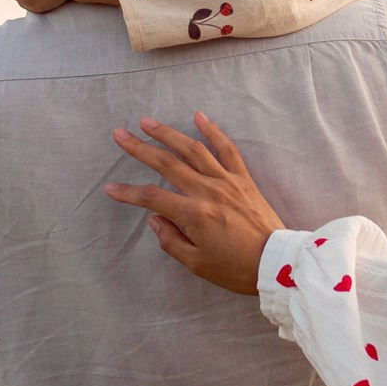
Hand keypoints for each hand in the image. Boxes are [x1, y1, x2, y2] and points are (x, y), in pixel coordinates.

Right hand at [104, 113, 285, 295]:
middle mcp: (208, 191)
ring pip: (193, 150)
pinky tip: (199, 116)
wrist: (276, 262)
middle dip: (140, 149)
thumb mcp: (197, 264)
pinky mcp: (243, 179)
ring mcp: (227, 181)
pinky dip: (213, 131)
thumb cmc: (236, 269)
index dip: (128, 193)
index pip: (152, 198)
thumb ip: (171, 240)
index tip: (110, 188)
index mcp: (194, 215)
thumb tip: (154, 219)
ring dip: (169, 134)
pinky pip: (227, 150)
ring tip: (148, 122)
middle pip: (167, 164)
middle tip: (120, 135)